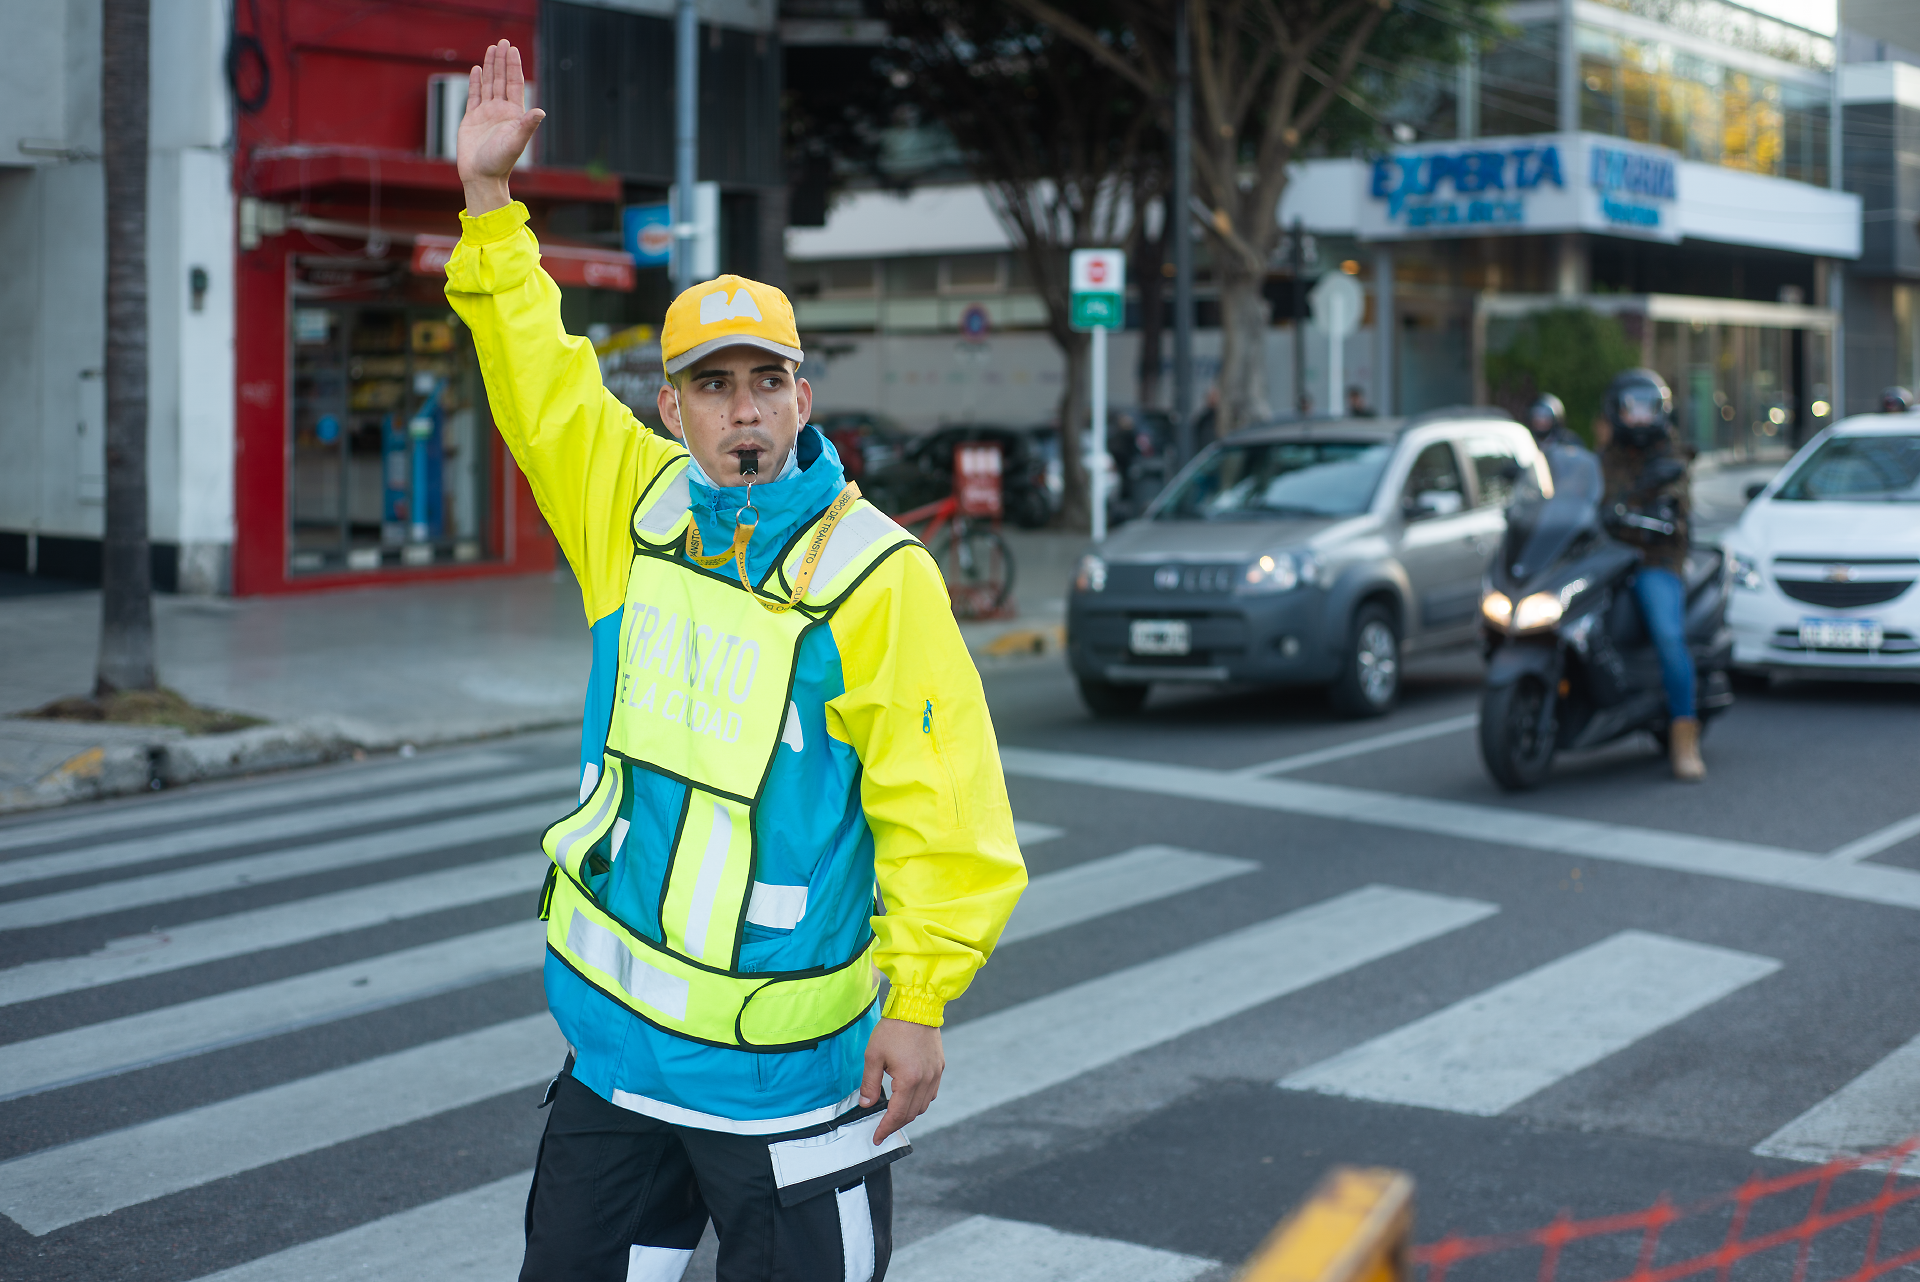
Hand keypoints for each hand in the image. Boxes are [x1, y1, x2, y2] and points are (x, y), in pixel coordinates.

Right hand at [458, 39, 545, 215]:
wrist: (481, 177)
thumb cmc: (500, 162)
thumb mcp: (516, 142)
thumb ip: (527, 126)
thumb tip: (541, 111)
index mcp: (514, 114)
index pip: (514, 84)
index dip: (514, 66)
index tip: (513, 49)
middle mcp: (501, 111)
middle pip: (502, 80)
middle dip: (502, 61)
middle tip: (503, 41)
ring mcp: (486, 114)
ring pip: (489, 85)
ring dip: (490, 67)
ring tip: (491, 49)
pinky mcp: (471, 119)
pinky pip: (474, 96)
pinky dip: (476, 82)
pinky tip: (477, 70)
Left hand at [861, 1018, 942, 1143]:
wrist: (917, 1006)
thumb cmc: (893, 1029)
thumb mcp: (873, 1056)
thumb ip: (869, 1083)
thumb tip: (866, 1104)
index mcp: (909, 1080)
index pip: (897, 1114)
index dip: (885, 1128)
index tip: (877, 1138)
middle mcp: (926, 1081)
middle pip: (911, 1114)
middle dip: (895, 1125)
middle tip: (882, 1130)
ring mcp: (935, 1074)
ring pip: (923, 1106)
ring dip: (908, 1114)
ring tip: (893, 1115)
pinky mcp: (939, 1067)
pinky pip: (931, 1093)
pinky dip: (919, 1101)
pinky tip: (908, 1098)